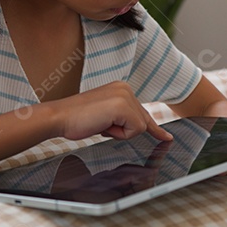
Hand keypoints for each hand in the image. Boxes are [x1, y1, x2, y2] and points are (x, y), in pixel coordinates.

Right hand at [48, 81, 172, 141]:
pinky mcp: (123, 106)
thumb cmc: (77, 119)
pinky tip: (103, 125)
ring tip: (100, 124)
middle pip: (143, 122)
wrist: (60, 117)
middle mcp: (126, 89)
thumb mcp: (105, 115)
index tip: (166, 137)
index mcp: (121, 88)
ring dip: (120, 133)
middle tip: (101, 124)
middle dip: (124, 131)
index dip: (154, 128)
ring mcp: (125, 96)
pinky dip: (119, 134)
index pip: (142, 112)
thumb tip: (140, 127)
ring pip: (140, 127)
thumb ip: (122, 117)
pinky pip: (134, 130)